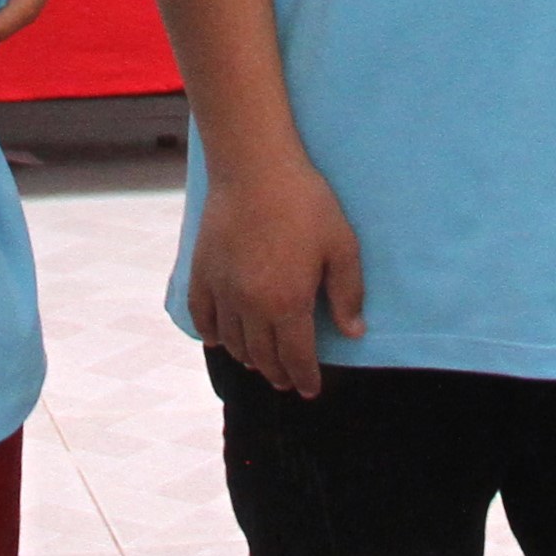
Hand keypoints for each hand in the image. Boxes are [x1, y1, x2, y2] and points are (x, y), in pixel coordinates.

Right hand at [189, 150, 366, 395]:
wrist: (254, 166)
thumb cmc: (305, 202)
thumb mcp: (341, 245)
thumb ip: (348, 293)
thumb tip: (354, 333)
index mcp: (288, 303)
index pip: (296, 357)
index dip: (304, 377)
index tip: (310, 390)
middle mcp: (251, 306)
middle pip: (263, 356)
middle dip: (278, 374)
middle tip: (288, 380)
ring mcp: (222, 290)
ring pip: (233, 342)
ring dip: (249, 358)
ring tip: (260, 362)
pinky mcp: (202, 272)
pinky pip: (203, 316)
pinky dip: (212, 334)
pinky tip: (221, 339)